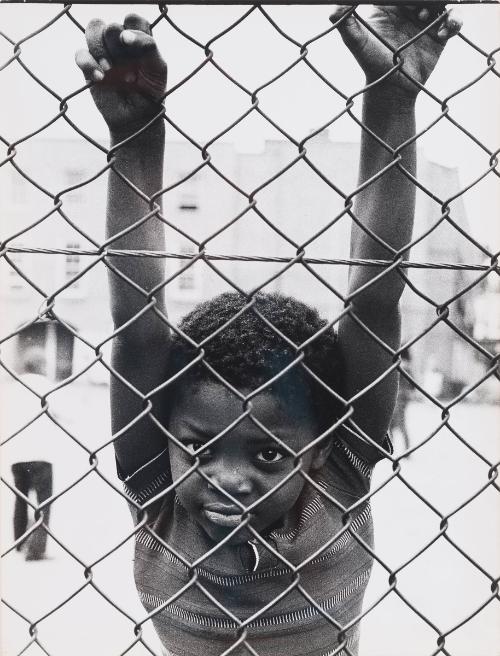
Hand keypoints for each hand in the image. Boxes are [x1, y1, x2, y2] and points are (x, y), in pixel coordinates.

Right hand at [75, 14, 166, 135]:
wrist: (137, 118)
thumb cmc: (150, 92)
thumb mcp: (158, 69)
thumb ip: (149, 46)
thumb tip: (125, 35)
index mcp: (138, 38)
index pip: (133, 20)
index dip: (133, 31)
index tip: (135, 49)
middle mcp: (120, 41)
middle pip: (112, 26)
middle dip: (118, 48)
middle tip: (129, 72)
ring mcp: (103, 51)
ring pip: (94, 29)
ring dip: (101, 50)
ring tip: (111, 71)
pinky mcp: (88, 66)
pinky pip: (81, 53)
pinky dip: (88, 64)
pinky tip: (101, 79)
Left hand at [330, 4, 461, 96]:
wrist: (392, 90)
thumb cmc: (372, 66)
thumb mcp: (357, 43)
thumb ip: (344, 23)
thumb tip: (334, 8)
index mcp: (390, 6)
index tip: (407, 3)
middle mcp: (409, 11)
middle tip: (418, 12)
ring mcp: (426, 22)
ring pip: (441, 3)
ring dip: (440, 6)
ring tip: (428, 19)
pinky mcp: (440, 35)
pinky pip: (453, 20)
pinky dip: (454, 21)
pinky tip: (443, 32)